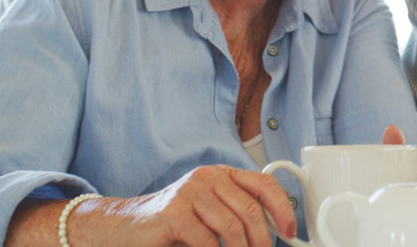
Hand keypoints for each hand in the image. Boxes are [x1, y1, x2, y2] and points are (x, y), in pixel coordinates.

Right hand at [70, 164, 295, 246]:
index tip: (290, 232)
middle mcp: (207, 177)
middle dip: (262, 240)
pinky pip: (207, 241)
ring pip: (232, 228)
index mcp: (221, 174)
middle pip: (250, 210)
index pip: (264, 183)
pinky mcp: (174, 213)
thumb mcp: (211, 214)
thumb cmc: (173, 223)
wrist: (126, 227)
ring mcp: (189, 193)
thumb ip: (238, 216)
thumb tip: (273, 235)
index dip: (282, 208)